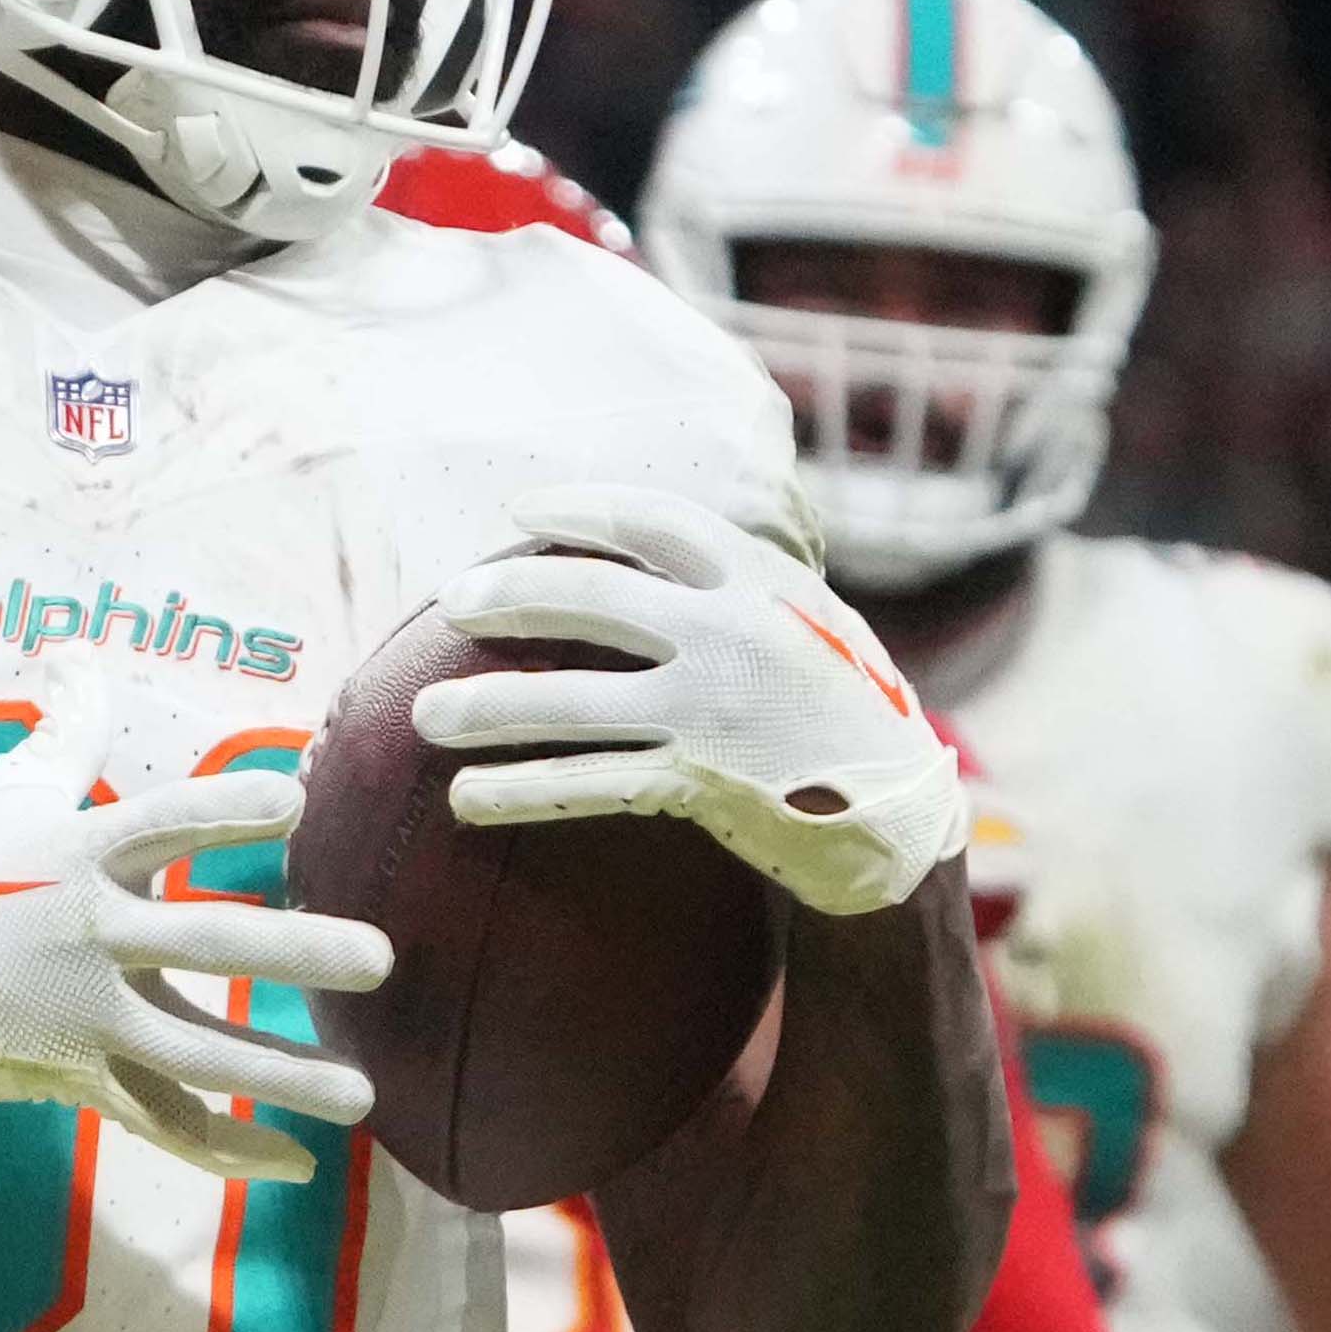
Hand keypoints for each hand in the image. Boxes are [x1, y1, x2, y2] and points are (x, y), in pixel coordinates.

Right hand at [0, 697, 370, 1185]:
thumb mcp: (5, 796)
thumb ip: (66, 731)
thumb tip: (75, 651)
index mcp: (75, 858)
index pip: (159, 822)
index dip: (223, 811)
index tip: (292, 800)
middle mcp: (88, 939)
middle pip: (204, 942)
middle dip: (294, 951)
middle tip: (377, 959)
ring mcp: (88, 1019)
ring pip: (197, 1054)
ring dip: (282, 1076)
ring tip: (361, 1091)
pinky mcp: (84, 1079)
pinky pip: (163, 1123)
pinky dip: (228, 1152)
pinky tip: (296, 1163)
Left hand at [405, 483, 964, 920]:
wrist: (906, 820)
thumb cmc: (852, 716)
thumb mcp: (816, 625)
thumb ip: (746, 589)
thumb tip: (664, 555)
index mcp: (762, 580)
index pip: (653, 521)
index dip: (577, 510)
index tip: (517, 512)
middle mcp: (733, 632)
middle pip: (593, 596)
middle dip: (509, 596)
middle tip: (451, 605)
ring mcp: (714, 709)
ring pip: (572, 700)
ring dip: (487, 707)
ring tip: (424, 717)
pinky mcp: (701, 783)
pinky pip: (588, 784)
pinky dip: (522, 791)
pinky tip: (468, 800)